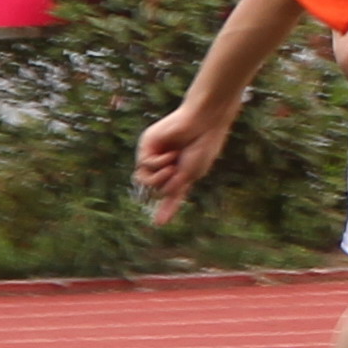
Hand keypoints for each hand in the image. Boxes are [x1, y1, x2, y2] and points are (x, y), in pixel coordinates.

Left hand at [134, 98, 236, 222]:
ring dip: (159, 177)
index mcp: (182, 172)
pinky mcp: (147, 146)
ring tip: (171, 166)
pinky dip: (158, 164)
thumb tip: (157, 193)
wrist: (203, 123)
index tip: (159, 223)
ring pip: (145, 180)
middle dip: (166, 183)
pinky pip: (144, 165)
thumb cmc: (202, 146)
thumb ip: (173, 186)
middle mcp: (167, 165)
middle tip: (176, 171)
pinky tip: (169, 154)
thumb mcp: (191, 173)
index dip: (167, 209)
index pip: (172, 194)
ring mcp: (156, 155)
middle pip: (156, 187)